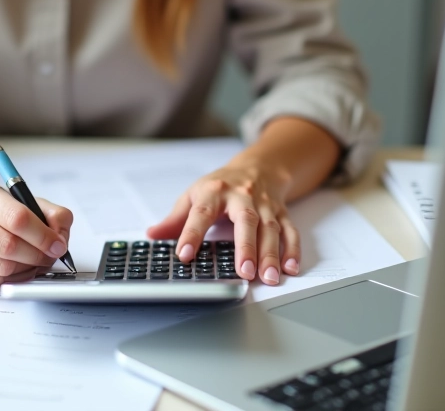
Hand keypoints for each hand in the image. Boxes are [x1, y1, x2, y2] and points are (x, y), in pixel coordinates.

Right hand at [0, 182, 73, 285]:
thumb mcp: (25, 201)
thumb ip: (52, 214)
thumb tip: (60, 238)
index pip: (17, 218)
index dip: (43, 236)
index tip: (58, 245)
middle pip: (9, 246)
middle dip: (37, 255)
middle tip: (49, 257)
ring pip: (2, 268)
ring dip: (26, 268)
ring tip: (33, 260)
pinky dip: (12, 278)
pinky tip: (16, 267)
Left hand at [146, 163, 299, 284]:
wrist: (257, 166)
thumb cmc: (221, 185)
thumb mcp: (194, 195)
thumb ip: (176, 219)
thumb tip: (152, 235)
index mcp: (214, 191)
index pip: (201, 212)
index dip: (191, 233)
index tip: (184, 254)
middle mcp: (242, 197)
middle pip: (246, 221)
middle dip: (246, 247)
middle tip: (244, 273)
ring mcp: (264, 205)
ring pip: (270, 229)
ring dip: (271, 254)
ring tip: (268, 277)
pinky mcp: (281, 212)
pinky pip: (289, 230)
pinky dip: (292, 249)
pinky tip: (290, 268)